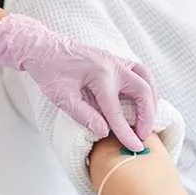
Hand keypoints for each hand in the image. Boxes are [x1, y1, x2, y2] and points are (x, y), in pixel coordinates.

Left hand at [0, 13, 156, 151]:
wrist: (43, 47)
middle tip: (143, 135)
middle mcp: (113, 66)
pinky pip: (141, 71)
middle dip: (147, 116)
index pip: (117, 111)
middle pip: (142, 92)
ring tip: (149, 118)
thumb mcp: (62, 97)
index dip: (126, 132)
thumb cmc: (49, 71)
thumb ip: (84, 115)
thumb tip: (105, 132)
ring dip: (152, 99)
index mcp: (99, 76)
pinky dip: (147, 86)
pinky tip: (144, 99)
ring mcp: (116, 60)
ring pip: (147, 78)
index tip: (135, 147)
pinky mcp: (115, 59)